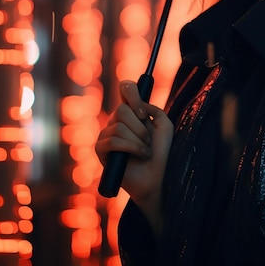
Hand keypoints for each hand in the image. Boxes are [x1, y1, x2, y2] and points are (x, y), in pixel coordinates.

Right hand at [96, 80, 173, 231]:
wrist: (157, 177)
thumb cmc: (161, 152)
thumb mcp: (164, 125)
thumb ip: (153, 109)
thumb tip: (136, 102)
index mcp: (132, 112)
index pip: (125, 88)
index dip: (131, 92)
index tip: (143, 112)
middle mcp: (117, 120)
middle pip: (121, 110)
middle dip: (140, 127)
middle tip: (148, 140)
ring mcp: (106, 134)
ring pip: (118, 127)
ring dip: (137, 141)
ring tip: (145, 151)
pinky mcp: (100, 150)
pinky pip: (112, 142)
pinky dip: (129, 148)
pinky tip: (139, 155)